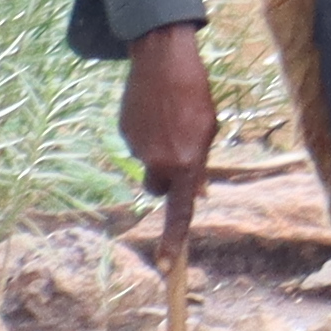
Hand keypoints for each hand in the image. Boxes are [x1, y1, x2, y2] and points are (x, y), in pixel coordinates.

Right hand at [118, 23, 214, 222]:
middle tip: (179, 151)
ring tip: (170, 119)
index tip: (168, 267)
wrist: (163, 63)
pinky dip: (146, 134)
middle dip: (166, 180)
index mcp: (186, 165)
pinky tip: (155, 111)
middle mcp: (158, 162)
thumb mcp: (209, 132)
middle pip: (158, 188)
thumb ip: (199, 165)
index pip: (181, 212)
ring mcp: (137, 148)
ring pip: (148, 163)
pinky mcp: (122, 133)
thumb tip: (196, 192)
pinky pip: (137, 144)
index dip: (175, 240)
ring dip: (158, 151)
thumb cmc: (196, 97)